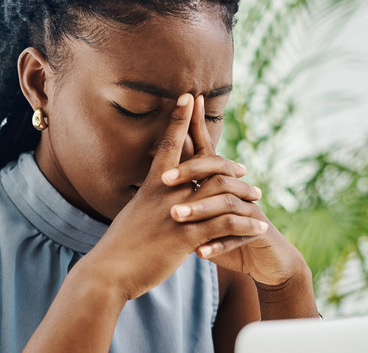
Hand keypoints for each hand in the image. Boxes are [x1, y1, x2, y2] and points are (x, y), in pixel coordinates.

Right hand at [78, 94, 268, 300]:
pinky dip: (245, 224)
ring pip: (221, 193)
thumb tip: (153, 200)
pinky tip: (259, 226)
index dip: (179, 118)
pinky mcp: (186, 237)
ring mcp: (177, 214)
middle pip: (205, 164)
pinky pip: (225, 225)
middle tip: (243, 168)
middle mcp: (165, 194)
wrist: (107, 272)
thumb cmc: (118, 247)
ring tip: (259, 197)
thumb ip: (147, 204)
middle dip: (228, 162)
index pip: (169, 144)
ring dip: (244, 193)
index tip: (190, 96)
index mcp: (151, 186)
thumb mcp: (132, 216)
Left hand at [161, 95, 306, 285]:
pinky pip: (238, 237)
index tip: (183, 105)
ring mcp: (249, 210)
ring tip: (176, 216)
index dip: (195, 127)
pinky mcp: (258, 233)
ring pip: (225, 203)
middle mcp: (236, 190)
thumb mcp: (204, 212)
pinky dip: (218, 245)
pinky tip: (200, 252)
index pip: (206, 150)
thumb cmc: (226, 232)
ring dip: (200, 209)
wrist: (266, 258)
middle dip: (190, 172)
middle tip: (164, 179)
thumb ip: (187, 193)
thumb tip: (157, 173)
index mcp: (219, 182)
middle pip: (216, 171)